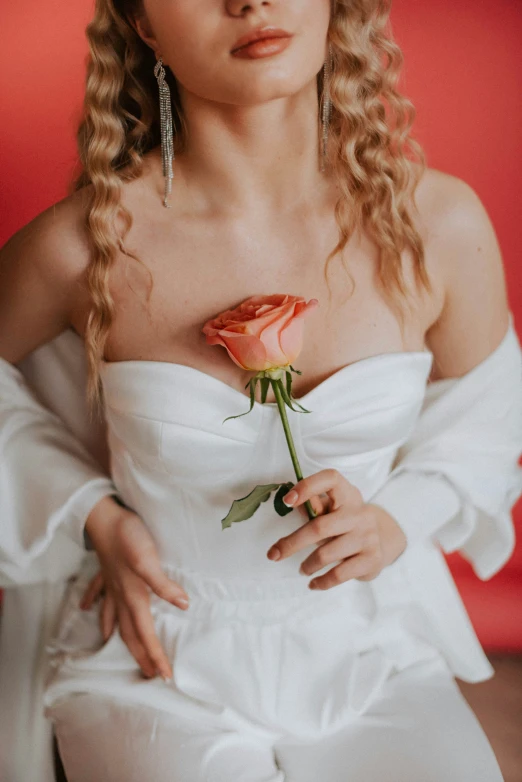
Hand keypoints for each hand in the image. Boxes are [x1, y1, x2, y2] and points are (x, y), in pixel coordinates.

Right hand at [79, 495, 189, 680]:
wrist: (105, 517)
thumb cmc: (128, 537)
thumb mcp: (148, 560)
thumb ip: (163, 584)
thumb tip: (183, 605)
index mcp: (134, 596)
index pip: (146, 634)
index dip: (156, 656)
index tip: (165, 677)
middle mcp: (121, 596)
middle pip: (131, 633)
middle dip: (140, 655)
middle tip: (150, 674)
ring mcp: (111, 584)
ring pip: (114, 618)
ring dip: (120, 636)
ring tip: (120, 649)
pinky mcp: (107, 571)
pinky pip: (99, 594)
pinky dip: (95, 605)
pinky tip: (87, 609)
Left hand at [266, 468, 407, 589]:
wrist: (383, 541)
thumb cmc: (346, 524)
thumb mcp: (333, 511)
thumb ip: (315, 507)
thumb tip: (292, 504)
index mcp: (348, 494)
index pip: (330, 479)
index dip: (308, 486)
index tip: (287, 501)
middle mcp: (360, 513)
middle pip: (319, 527)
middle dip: (292, 543)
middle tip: (273, 554)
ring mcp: (368, 536)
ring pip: (325, 554)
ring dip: (307, 565)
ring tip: (302, 569)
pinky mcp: (371, 559)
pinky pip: (339, 574)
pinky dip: (322, 582)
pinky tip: (313, 584)